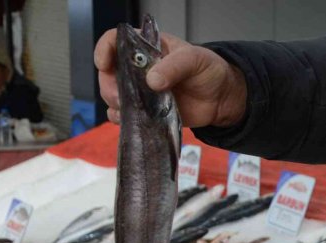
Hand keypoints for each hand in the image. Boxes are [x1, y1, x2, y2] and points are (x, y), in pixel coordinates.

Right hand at [94, 29, 246, 127]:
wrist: (221, 99)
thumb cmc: (209, 71)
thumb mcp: (194, 60)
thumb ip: (173, 66)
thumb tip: (151, 81)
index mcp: (148, 48)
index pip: (116, 40)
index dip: (105, 50)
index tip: (104, 64)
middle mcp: (140, 68)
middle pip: (110, 73)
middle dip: (109, 85)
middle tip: (122, 96)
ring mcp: (141, 91)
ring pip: (113, 95)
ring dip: (115, 103)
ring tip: (131, 109)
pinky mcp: (146, 111)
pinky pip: (124, 115)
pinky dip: (122, 119)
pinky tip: (132, 119)